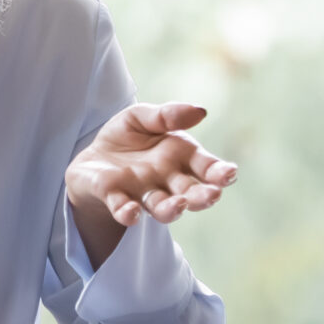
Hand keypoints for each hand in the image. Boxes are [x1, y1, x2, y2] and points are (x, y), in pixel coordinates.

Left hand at [66, 103, 237, 252]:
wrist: (93, 157)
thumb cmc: (128, 137)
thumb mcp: (143, 117)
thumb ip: (167, 115)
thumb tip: (200, 111)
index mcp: (180, 157)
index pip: (205, 167)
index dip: (219, 172)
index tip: (230, 174)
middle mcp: (166, 181)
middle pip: (189, 192)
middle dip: (202, 195)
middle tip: (212, 195)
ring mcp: (141, 192)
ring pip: (161, 206)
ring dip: (171, 209)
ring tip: (179, 206)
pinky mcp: (114, 198)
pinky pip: (122, 208)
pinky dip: (127, 212)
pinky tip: (132, 212)